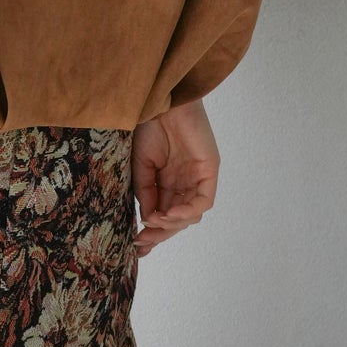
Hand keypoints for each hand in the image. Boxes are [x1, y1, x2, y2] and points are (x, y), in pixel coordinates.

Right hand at [131, 96, 219, 256]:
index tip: (136, 244)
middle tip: (144, 240)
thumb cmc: (149, 127)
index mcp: (167, 181)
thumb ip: (146, 193)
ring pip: (191, 214)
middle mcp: (184, 182)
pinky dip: (187, 211)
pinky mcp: (210, 171)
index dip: (152, 231)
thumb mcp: (140, 166)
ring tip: (155, 221)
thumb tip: (149, 220)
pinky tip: (169, 212)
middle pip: (178, 218)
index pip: (164, 214)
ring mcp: (198, 177)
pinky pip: (203, 201)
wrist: (160, 102)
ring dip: (173, 223)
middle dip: (161, 232)